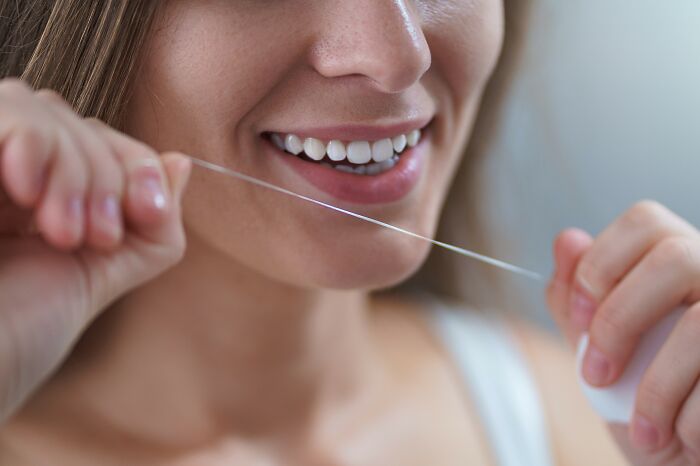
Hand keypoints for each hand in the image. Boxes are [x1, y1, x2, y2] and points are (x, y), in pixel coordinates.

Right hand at [0, 79, 190, 422]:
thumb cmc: (17, 338)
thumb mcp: (100, 278)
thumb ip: (149, 227)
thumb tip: (180, 163)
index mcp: (38, 195)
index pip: (98, 141)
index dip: (136, 165)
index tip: (149, 213)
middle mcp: (5, 172)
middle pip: (72, 119)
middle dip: (105, 175)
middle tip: (98, 237)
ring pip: (36, 106)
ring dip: (72, 167)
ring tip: (64, 232)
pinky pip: (2, 112)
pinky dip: (30, 142)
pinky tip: (26, 194)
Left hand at [547, 200, 699, 464]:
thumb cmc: (656, 416)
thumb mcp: (606, 363)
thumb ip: (580, 308)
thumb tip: (567, 240)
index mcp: (683, 265)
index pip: (645, 221)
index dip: (600, 264)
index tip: (578, 319)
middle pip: (676, 257)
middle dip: (620, 320)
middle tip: (595, 377)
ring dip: (658, 386)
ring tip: (642, 430)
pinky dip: (693, 419)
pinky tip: (686, 440)